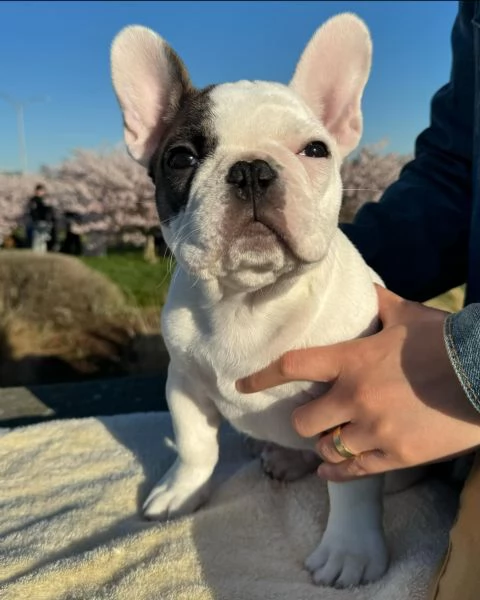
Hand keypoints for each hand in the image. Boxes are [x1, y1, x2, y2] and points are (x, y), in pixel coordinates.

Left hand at [236, 286, 479, 481]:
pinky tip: (330, 472)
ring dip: (325, 445)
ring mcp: (375, 430)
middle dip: (304, 421)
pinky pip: (354, 473)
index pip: (292, 367)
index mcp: (352, 360)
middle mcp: (355, 397)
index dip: (262, 378)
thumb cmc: (445, 341)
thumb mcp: (407, 315)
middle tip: (313, 416)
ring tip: (332, 439)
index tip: (242, 385)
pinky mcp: (397, 455)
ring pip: (327, 450)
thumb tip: (365, 287)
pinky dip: (338, 474)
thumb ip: (379, 303)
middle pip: (303, 422)